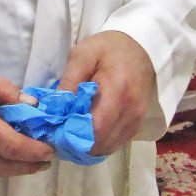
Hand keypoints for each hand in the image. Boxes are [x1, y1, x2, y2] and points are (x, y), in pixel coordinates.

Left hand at [61, 31, 156, 155]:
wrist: (141, 48)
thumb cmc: (109, 48)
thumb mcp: (82, 55)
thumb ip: (69, 81)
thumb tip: (54, 109)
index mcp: (117, 90)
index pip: (95, 128)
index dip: (72, 135)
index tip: (54, 132)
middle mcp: (131, 111)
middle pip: (100, 143)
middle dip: (76, 143)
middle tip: (58, 133)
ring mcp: (136, 121)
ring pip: (107, 147)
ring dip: (87, 145)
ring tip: (70, 132)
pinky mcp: (136, 126)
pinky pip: (114, 143)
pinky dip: (98, 142)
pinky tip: (86, 131)